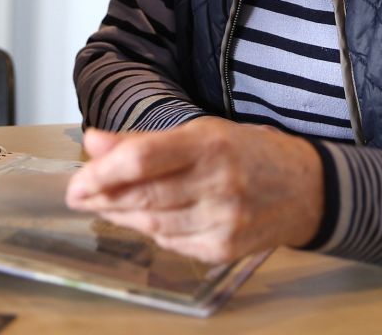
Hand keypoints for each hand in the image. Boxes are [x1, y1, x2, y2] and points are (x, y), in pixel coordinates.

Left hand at [65, 117, 323, 263]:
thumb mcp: (198, 131)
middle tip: (76, 194)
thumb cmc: (245, 152)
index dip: (104, 171)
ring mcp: (224, 221)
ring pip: (154, 224)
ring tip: (100, 204)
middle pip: (145, 196)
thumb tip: (92, 142)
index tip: (78, 178)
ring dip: (120, 215)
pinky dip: (150, 231)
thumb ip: (142, 141)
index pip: (144, 158)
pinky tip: (138, 219)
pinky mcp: (226, 250)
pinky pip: (173, 243)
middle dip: (102, 196)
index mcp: (209, 144)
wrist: (305, 188)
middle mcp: (218, 183)